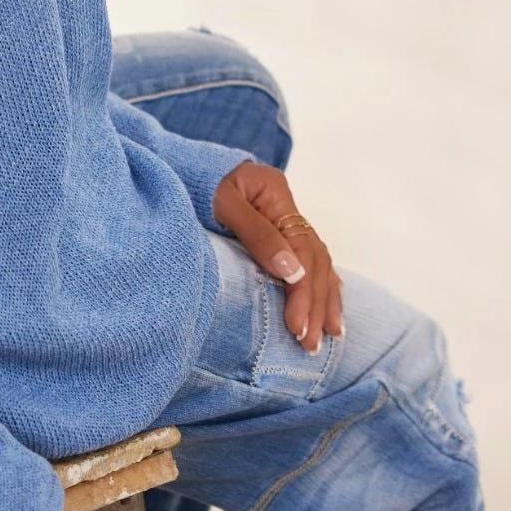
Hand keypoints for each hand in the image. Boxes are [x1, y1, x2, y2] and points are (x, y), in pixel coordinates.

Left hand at [213, 161, 343, 353]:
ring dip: (325, 299)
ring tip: (331, 333)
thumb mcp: (221, 204)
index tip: (298, 326)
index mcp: (277, 195)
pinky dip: (320, 284)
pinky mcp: (276, 228)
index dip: (303, 291)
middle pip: (314, 259)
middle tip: (310, 343)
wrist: (179, 167)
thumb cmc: (196, 184)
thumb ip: (256, 234)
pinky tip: (327, 305)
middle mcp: (286, 206)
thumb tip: (291, 272)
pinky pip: (308, 259)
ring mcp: (284, 216)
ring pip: (317, 262)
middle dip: (316, 304)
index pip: (302, 250)